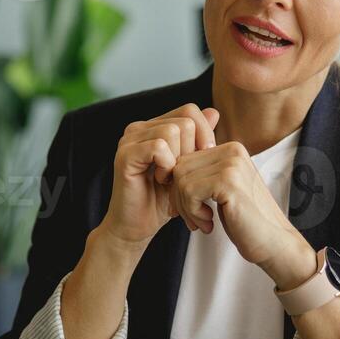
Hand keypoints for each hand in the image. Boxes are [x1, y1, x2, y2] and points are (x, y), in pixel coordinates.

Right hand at [100, 103, 219, 247]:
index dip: (204, 134)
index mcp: (153, 127)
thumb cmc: (162, 200)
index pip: (189, 111)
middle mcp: (139, 128)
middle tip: (182, 174)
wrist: (137, 227)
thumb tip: (214, 112)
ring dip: (179, 159)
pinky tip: (161, 180)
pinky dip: (167, 165)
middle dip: (193, 150)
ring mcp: (129, 139)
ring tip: (170, 178)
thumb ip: (198, 140)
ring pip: (173, 131)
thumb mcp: (188, 168)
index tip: (203, 160)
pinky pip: (159, 146)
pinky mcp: (125, 155)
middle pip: (185, 120)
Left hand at [169, 141, 315, 286]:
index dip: (179, 188)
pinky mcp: (228, 181)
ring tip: (203, 222)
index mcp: (230, 148)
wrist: (273, 243)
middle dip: (179, 198)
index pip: (184, 159)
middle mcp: (232, 150)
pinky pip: (189, 191)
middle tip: (195, 220)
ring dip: (186, 207)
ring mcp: (231, 164)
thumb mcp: (220, 190)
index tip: (190, 210)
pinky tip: (209, 223)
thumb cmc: (244, 220)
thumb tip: (164, 171)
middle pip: (179, 167)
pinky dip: (192, 211)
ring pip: (181, 179)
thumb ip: (201, 174)